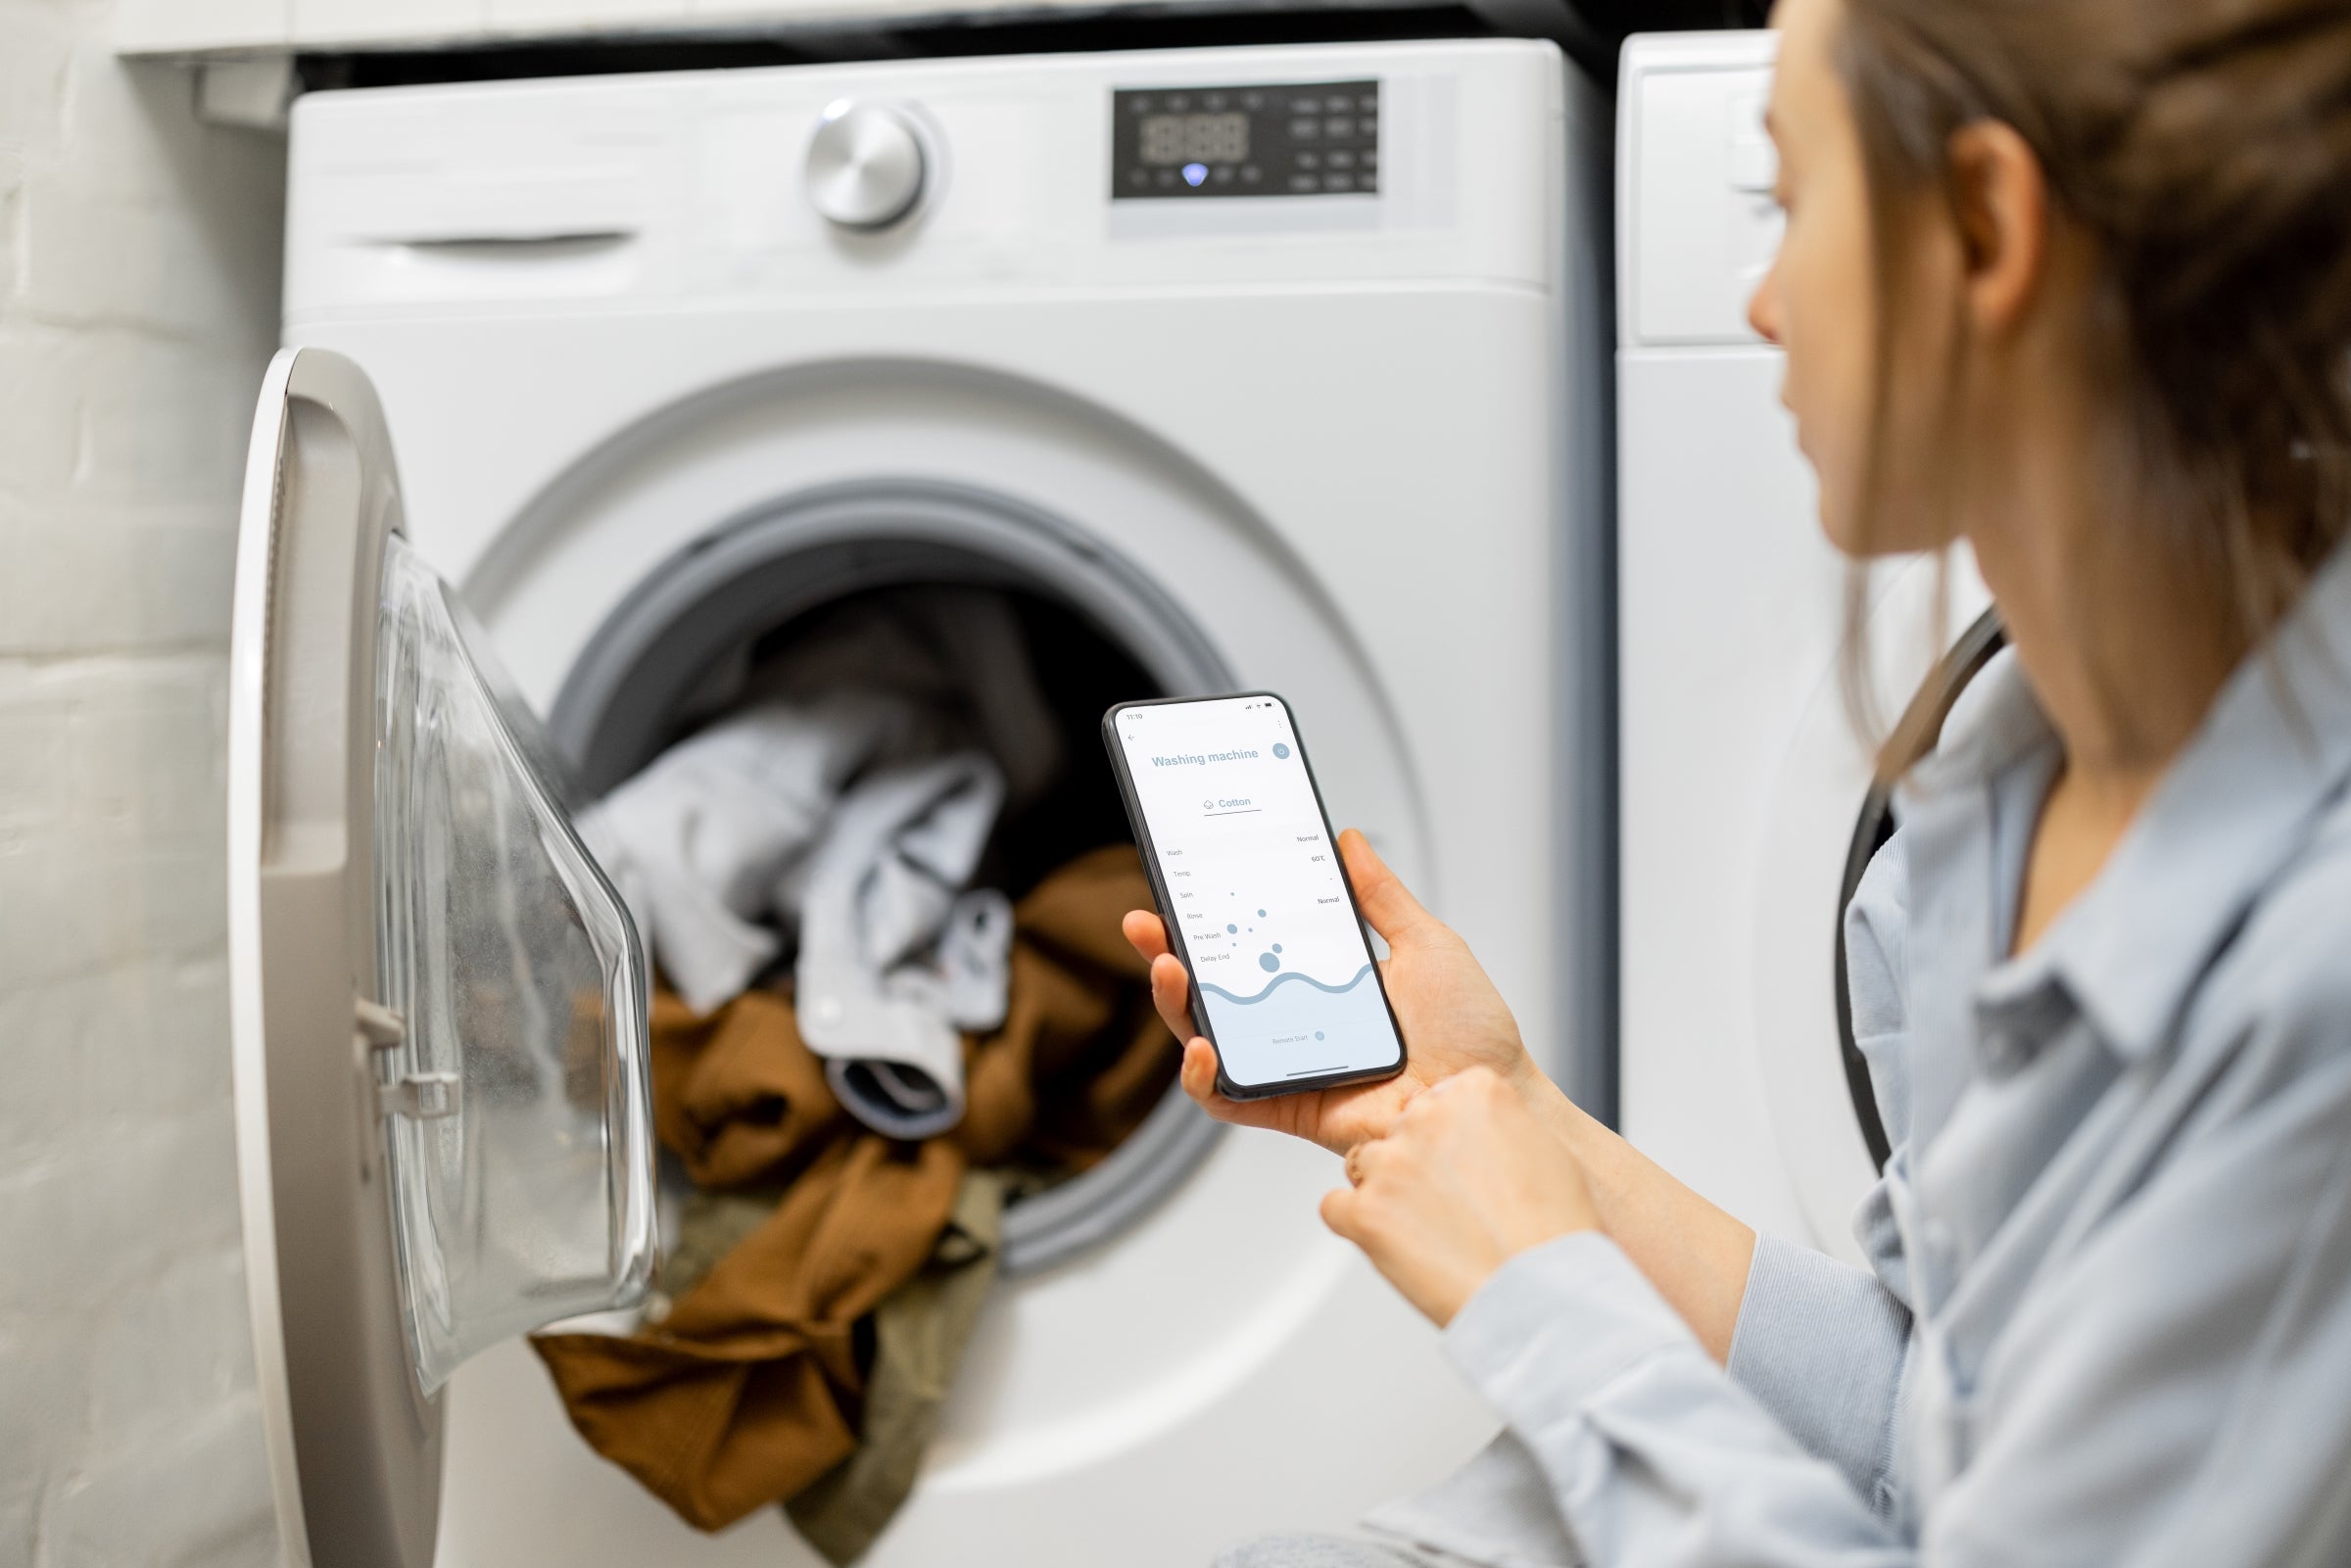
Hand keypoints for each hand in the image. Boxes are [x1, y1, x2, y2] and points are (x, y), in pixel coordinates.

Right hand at [1121, 827, 1551, 1155]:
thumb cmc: (1471, 1033)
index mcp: (1322, 981)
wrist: (1489, 1098)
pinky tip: (1203, 1046)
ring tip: (1170, 970)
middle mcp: (1296, 1022)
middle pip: (1213, 989)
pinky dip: (1201, 1076)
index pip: (1249, 945)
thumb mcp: (1426, 943)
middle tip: (1148, 923)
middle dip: (1169, 954)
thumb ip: (1380, 896)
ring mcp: (1288, 1066)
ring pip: (1206, 1037)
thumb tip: (1349, 841)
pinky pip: (1225, 1098)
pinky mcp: (1287, 1108)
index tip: (1181, 884)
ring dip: (1175, 1005)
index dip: (1208, 918)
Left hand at [1323, 1066, 1597, 1325]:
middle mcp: (1428, 1118)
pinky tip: (1395, 1245)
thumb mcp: (1543, 1149)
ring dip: (1387, 1192)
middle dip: (1417, 1162)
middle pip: (1400, 1128)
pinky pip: (1337, 1207)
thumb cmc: (1553, 1232)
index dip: (1450, 1136)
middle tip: (1449, 1205)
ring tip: (1429, 1231)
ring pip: (1364, 1163)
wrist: (1545, 1296)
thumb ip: (1497, 1126)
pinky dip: (1358, 1225)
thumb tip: (1473, 1135)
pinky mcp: (1365, 1211)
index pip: (1439, 1096)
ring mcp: (1391, 1164)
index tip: (1463, 1161)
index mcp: (1475, 1092)